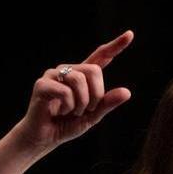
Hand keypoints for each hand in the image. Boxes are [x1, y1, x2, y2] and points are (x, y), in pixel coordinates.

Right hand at [12, 29, 134, 153]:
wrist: (45, 138)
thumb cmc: (67, 125)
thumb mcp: (93, 116)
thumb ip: (107, 104)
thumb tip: (127, 92)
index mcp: (82, 76)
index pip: (100, 56)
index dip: (115, 46)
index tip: (130, 35)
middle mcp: (68, 70)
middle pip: (94, 70)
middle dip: (96, 95)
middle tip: (85, 110)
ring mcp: (53, 75)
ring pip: (79, 79)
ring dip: (81, 103)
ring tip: (72, 112)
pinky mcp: (42, 84)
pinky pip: (65, 91)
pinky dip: (68, 106)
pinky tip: (59, 112)